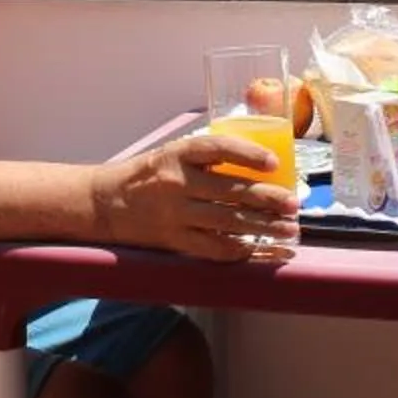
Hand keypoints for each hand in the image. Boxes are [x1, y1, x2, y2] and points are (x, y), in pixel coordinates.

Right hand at [92, 132, 301, 262]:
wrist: (104, 203)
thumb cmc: (146, 175)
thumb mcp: (171, 154)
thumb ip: (206, 158)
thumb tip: (255, 165)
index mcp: (178, 154)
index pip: (218, 148)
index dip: (249, 154)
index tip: (275, 163)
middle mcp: (176, 182)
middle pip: (231, 191)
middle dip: (268, 199)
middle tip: (293, 204)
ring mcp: (175, 214)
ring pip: (228, 221)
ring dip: (263, 227)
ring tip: (288, 230)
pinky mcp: (174, 239)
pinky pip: (212, 247)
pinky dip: (238, 249)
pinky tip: (259, 250)